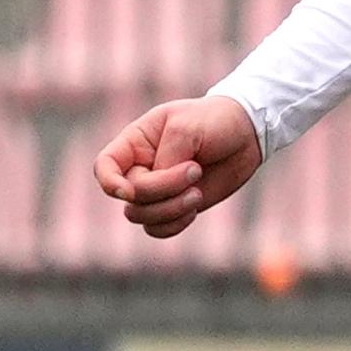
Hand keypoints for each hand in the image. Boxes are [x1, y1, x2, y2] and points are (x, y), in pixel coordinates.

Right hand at [93, 95, 265, 238]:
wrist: (246, 133)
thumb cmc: (213, 121)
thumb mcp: (186, 127)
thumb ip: (166, 158)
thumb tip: (159, 188)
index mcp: (134, 143)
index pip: (104, 167)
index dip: (109, 183)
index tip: (129, 191)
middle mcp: (140, 168)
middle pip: (130, 195)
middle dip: (163, 189)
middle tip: (195, 169)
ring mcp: (157, 191)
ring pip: (141, 216)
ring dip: (170, 210)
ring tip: (197, 192)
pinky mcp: (175, 207)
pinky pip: (158, 229)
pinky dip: (175, 224)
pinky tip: (195, 206)